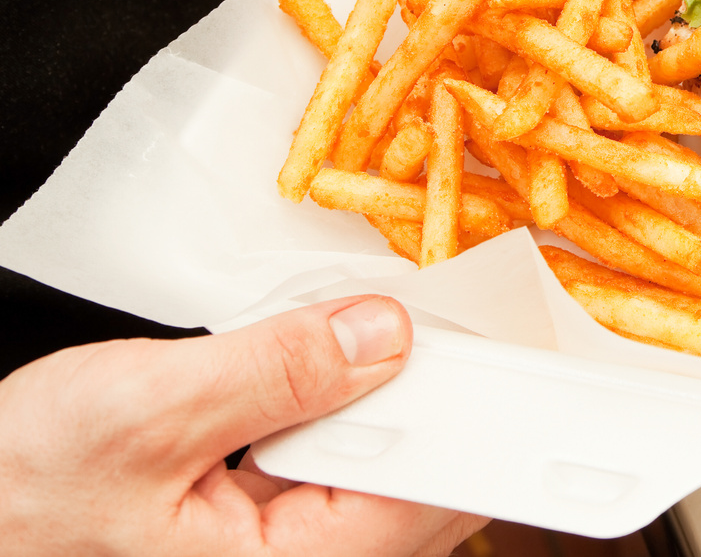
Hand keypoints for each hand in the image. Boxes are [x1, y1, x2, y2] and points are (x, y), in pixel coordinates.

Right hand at [0, 296, 486, 556]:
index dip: (469, 413)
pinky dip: (337, 409)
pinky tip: (327, 365)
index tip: (500, 345)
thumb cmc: (18, 492)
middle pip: (416, 486)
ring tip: (380, 335)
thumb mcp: (148, 414)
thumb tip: (385, 334)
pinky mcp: (255, 525)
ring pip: (377, 471)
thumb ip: (276, 373)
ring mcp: (277, 551)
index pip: (426, 497)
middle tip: (436, 318)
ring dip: (384, 400)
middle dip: (431, 397)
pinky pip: (330, 466)